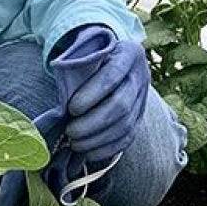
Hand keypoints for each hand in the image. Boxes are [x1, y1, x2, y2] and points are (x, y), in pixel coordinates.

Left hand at [56, 30, 150, 163]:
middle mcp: (141, 75)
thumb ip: (80, 69)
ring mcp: (143, 98)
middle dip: (93, 122)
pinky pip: (128, 137)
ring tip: (75, 144)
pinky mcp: (140, 117)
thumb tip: (63, 98)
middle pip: (121, 105)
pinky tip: (89, 153)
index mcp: (129, 53)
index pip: (113, 75)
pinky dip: (108, 148)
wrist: (114, 61)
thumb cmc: (93, 57)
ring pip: (125, 125)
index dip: (92, 93)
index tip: (71, 108)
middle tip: (70, 131)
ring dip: (98, 138)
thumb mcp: (90, 53)